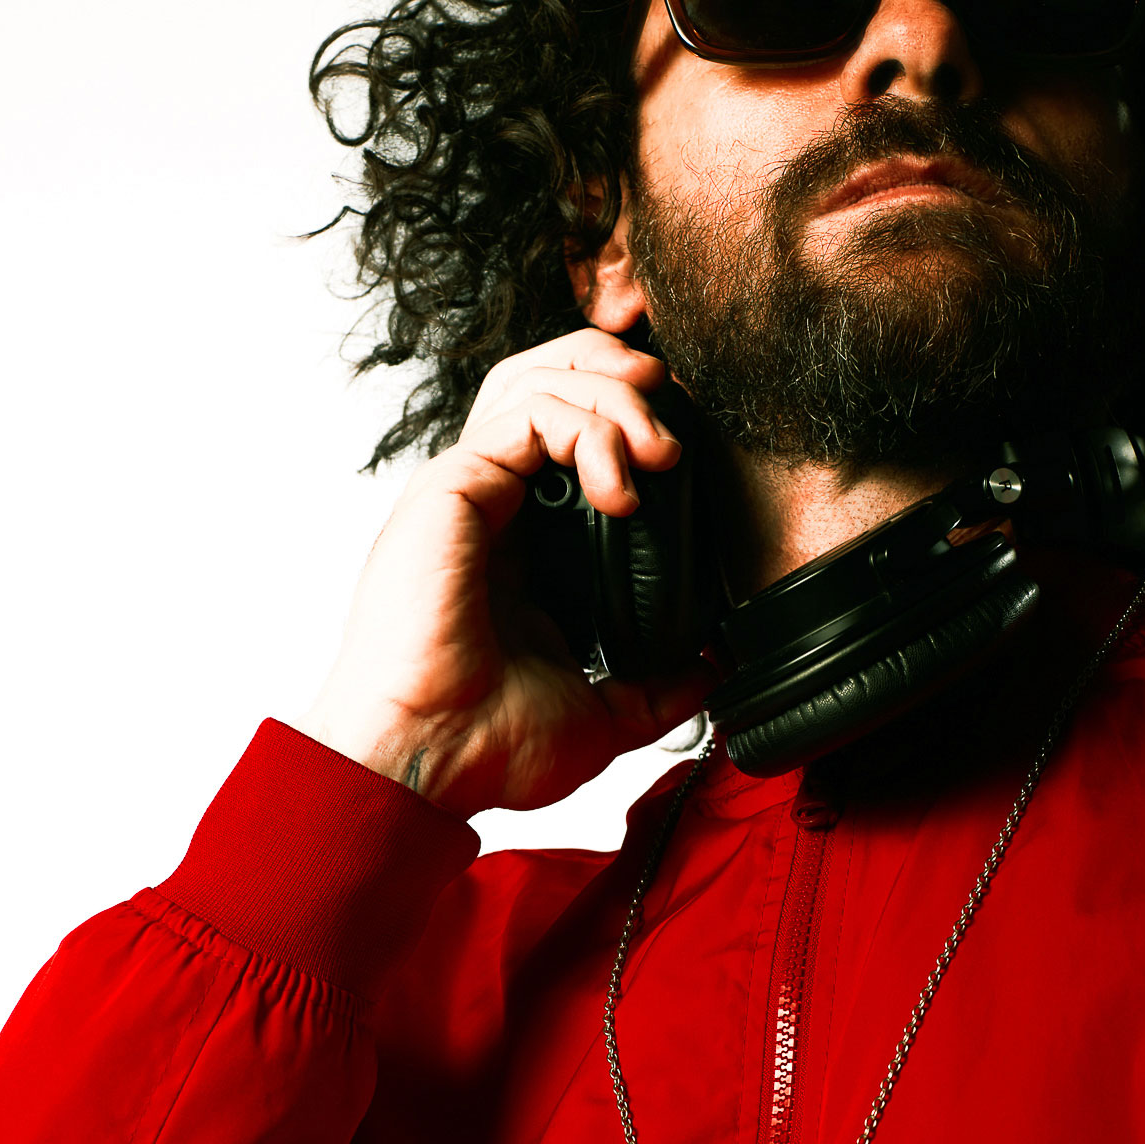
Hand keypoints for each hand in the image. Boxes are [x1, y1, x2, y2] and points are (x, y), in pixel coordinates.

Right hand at [295, 328, 718, 817]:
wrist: (434, 762)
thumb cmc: (486, 746)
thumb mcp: (602, 717)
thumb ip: (656, 689)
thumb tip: (711, 672)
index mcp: (519, 546)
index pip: (568, 437)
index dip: (625, 420)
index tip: (678, 458)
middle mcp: (487, 507)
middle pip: (549, 384)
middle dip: (621, 381)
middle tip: (673, 426)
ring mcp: (466, 490)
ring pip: (538, 382)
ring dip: (612, 395)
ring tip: (658, 447)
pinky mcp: (453, 485)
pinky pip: (528, 412)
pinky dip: (588, 429)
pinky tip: (621, 489)